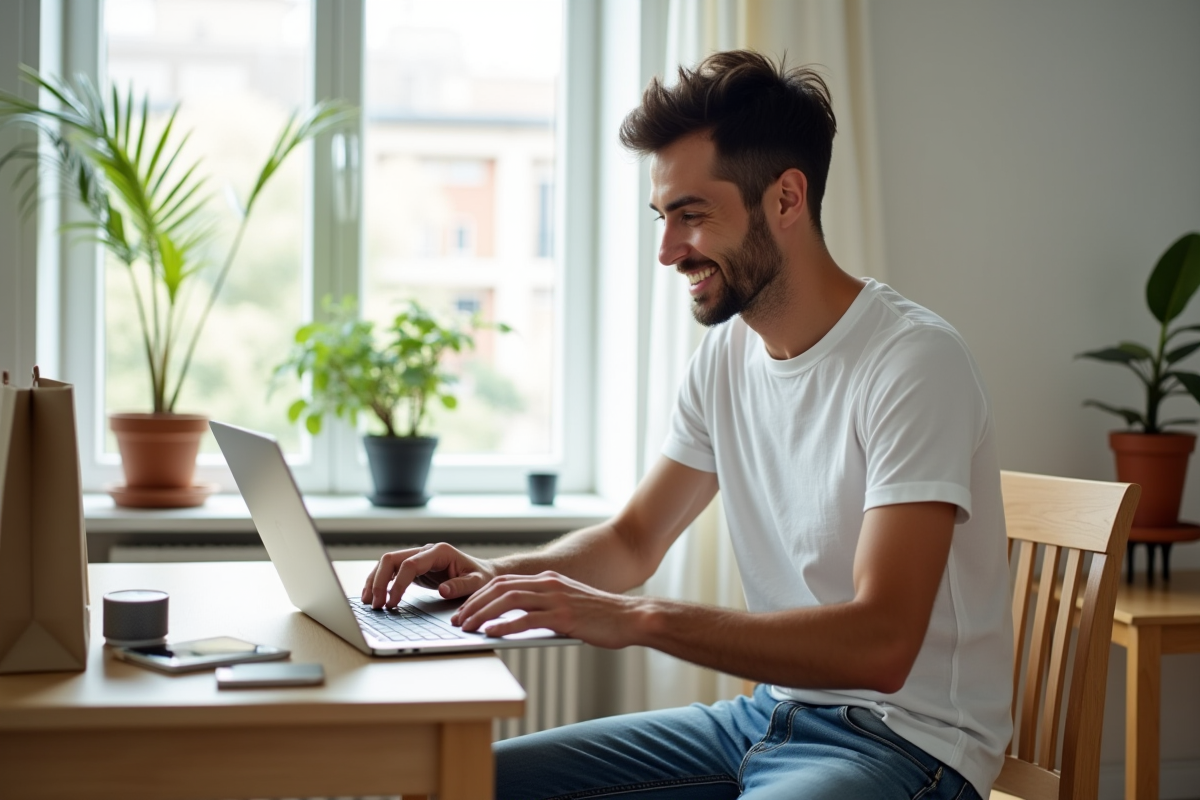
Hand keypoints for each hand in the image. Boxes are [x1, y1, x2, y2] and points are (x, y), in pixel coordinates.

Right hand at [361, 543, 495, 607]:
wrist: (484, 572)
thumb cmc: (481, 577)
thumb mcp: (477, 583)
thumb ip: (461, 586)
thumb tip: (443, 591)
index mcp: (440, 552)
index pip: (410, 563)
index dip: (398, 583)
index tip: (392, 602)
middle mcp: (426, 551)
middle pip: (392, 559)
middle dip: (379, 581)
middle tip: (375, 603)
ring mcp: (418, 558)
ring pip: (387, 563)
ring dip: (375, 581)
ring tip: (368, 601)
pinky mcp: (414, 567)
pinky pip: (392, 571)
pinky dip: (380, 582)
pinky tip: (374, 596)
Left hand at [452, 571, 644, 648]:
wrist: (630, 617)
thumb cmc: (601, 616)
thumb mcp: (568, 604)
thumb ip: (545, 607)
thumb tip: (516, 622)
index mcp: (548, 580)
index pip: (504, 582)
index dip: (480, 595)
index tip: (464, 609)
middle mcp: (549, 584)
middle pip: (500, 588)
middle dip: (474, 604)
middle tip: (458, 620)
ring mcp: (556, 599)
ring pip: (509, 601)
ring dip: (483, 614)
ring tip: (468, 628)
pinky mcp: (564, 617)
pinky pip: (527, 619)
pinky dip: (505, 626)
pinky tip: (492, 634)